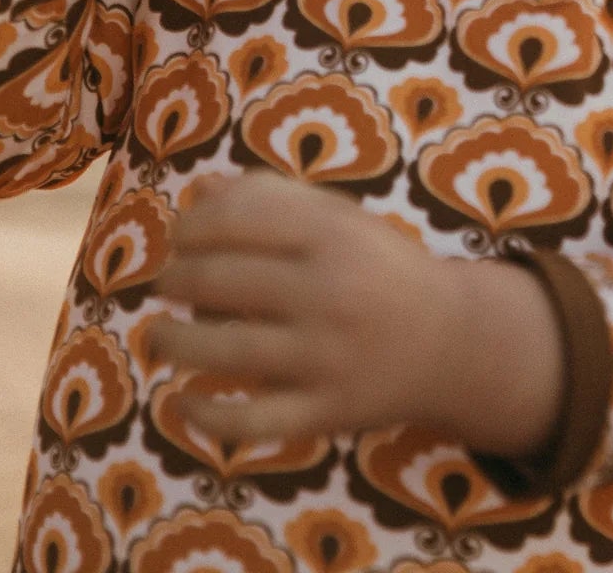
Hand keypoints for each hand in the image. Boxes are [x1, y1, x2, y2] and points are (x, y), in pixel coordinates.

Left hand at [151, 172, 464, 443]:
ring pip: (223, 351)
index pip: (235, 221)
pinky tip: (182, 399)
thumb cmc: (382, 269)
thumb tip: (198, 190)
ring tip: (159, 336)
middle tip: (167, 283)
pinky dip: (204, 414)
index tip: (179, 237)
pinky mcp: (326, 411)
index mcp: (334, 235)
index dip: (190, 228)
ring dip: (172, 342)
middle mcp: (329, 291)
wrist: (453, 340)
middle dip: (176, 281)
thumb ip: (274, 198)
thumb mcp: (342, 220)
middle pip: (220, 282)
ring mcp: (327, 355)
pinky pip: (249, 422)